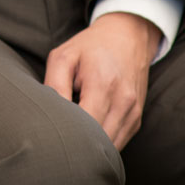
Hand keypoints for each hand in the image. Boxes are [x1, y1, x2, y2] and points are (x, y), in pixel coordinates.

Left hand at [43, 12, 161, 149]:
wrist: (128, 36)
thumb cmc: (90, 47)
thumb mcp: (64, 56)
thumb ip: (54, 85)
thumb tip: (48, 115)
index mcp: (102, 84)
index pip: (84, 127)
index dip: (66, 135)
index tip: (50, 134)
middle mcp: (123, 102)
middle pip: (98, 142)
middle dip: (77, 145)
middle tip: (58, 139)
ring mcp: (133, 114)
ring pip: (109, 148)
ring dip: (90, 147)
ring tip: (73, 134)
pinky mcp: (136, 121)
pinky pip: (117, 143)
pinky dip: (102, 143)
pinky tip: (89, 131)